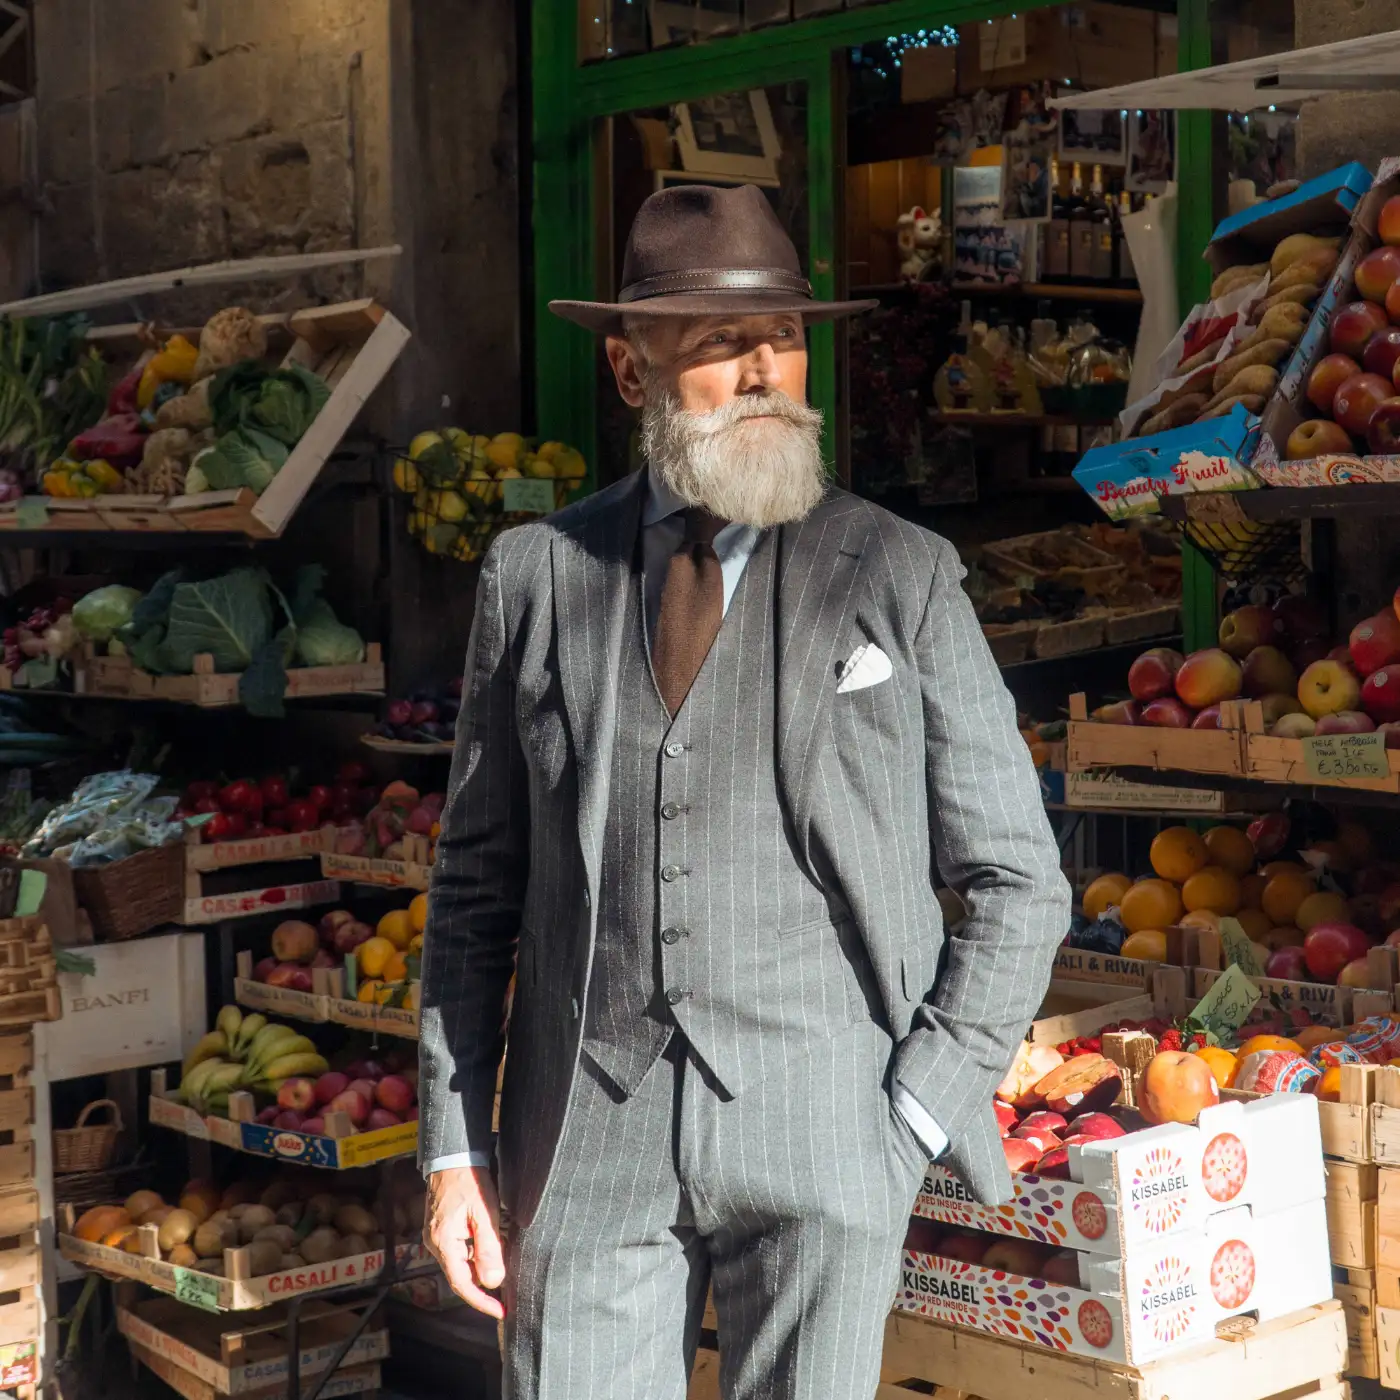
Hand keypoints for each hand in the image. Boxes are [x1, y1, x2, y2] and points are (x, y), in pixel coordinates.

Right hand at [426, 1165, 504, 1318]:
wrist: (453, 1156)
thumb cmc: (469, 1181)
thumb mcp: (485, 1214)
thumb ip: (489, 1248)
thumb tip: (494, 1281)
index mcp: (443, 1243)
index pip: (462, 1284)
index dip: (481, 1302)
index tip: (501, 1312)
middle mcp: (435, 1244)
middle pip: (460, 1276)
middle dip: (483, 1287)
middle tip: (507, 1295)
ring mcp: (437, 1237)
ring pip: (461, 1263)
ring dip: (480, 1268)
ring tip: (504, 1267)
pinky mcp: (442, 1229)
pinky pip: (460, 1251)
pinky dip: (476, 1254)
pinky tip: (491, 1248)